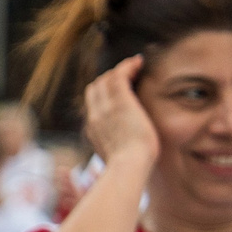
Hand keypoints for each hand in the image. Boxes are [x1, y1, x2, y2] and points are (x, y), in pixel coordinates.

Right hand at [80, 56, 155, 175]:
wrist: (128, 167)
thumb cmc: (128, 169)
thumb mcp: (115, 160)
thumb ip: (114, 152)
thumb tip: (116, 156)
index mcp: (93, 129)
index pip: (93, 104)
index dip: (104, 93)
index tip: (120, 89)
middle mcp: (95, 115)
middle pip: (95, 88)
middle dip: (109, 78)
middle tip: (128, 75)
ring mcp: (106, 108)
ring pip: (106, 79)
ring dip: (120, 69)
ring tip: (135, 65)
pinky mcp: (120, 102)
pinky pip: (119, 75)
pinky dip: (127, 66)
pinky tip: (138, 62)